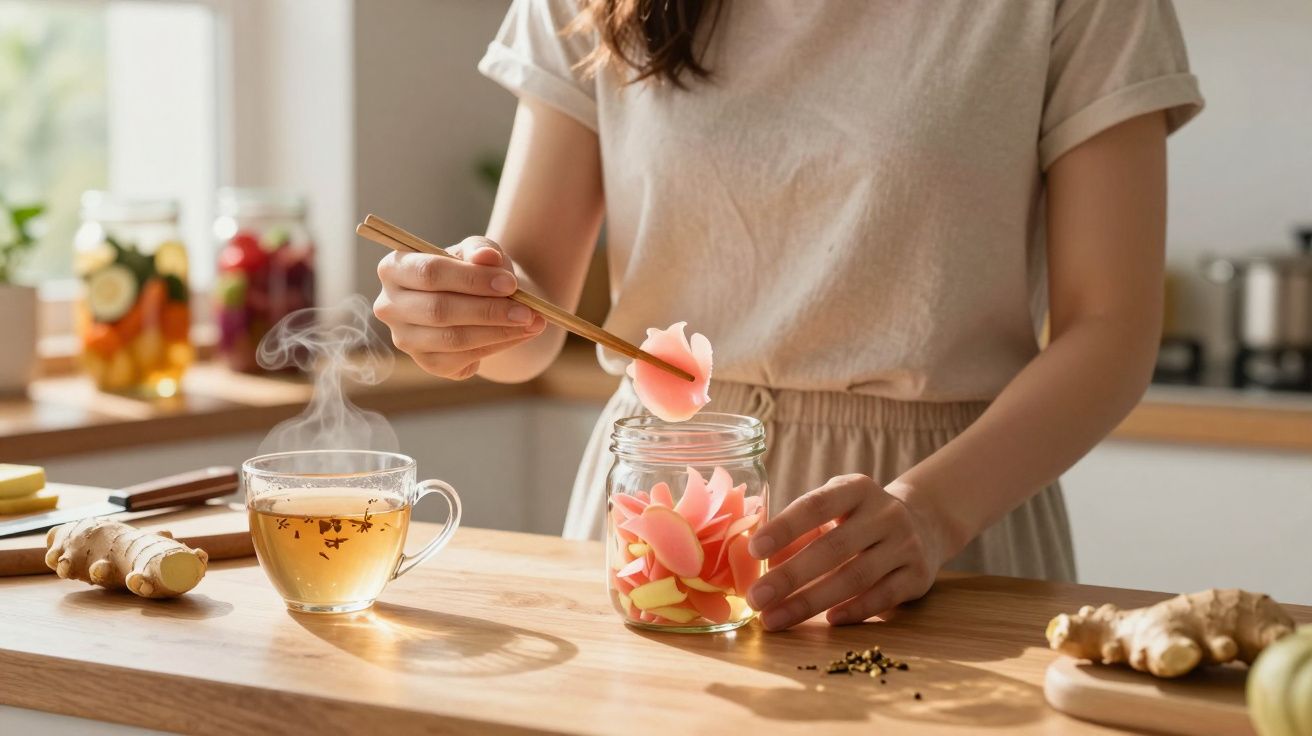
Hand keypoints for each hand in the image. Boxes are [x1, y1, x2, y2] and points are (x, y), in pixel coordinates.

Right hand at [374, 236, 545, 378]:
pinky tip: (519, 335)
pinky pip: (463, 358)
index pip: (429, 273)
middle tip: (527, 311)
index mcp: (395, 268)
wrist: (484, 299)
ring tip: (532, 322)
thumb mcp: (479, 251)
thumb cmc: (475, 269)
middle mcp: (390, 305)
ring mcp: (405, 338)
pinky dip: (496, 347)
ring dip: (498, 332)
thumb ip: (481, 250)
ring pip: (452, 339)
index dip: (471, 280)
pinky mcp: (426, 362)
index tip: (511, 284)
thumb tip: (486, 257)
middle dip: (488, 311)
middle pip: (439, 310)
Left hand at [745, 474, 945, 630]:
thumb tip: (751, 565)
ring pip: (855, 577)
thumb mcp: (833, 511)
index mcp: (856, 489)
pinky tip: (827, 621)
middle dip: (790, 577)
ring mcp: (905, 544)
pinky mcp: (918, 575)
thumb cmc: (858, 520)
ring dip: (810, 602)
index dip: (785, 527)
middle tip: (755, 598)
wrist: (923, 525)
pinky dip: (854, 611)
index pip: (816, 505)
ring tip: (775, 619)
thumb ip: (799, 532)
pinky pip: (883, 597)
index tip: (753, 549)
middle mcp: (885, 513)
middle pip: (833, 548)